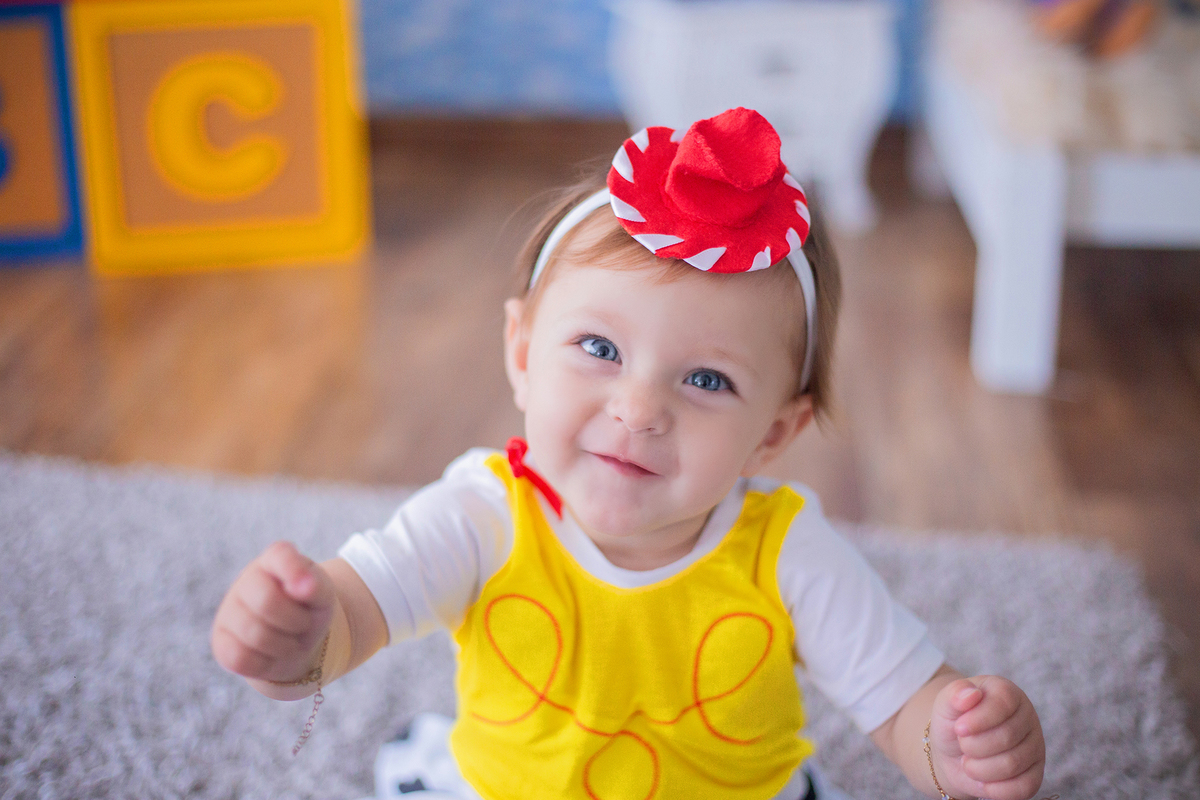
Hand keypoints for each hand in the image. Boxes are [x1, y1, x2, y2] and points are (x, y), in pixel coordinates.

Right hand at [211, 541, 335, 683]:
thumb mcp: (322, 596)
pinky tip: (272, 654)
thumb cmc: (309, 610)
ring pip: (253, 635)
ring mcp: (228, 611)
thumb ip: (316, 586)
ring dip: (285, 646)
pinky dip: (266, 663)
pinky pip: (241, 658)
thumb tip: (306, 586)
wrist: (295, 642)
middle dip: (295, 621)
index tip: (311, 590)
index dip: (294, 572)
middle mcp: (246, 580)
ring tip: (291, 640)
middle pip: (266, 601)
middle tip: (304, 624)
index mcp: (275, 560)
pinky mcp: (221, 642)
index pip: (280, 555)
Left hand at [928, 676, 1044, 799]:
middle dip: (973, 746)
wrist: (953, 752)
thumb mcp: (946, 704)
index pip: (1003, 703)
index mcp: (1007, 693)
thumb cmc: (953, 722)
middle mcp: (1027, 718)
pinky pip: (1023, 788)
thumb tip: (971, 694)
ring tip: (968, 762)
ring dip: (979, 769)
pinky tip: (982, 781)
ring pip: (1012, 765)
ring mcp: (1035, 747)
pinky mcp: (1035, 774)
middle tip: (962, 745)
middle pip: (1006, 738)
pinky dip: (995, 789)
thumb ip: (955, 694)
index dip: (979, 719)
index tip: (959, 729)